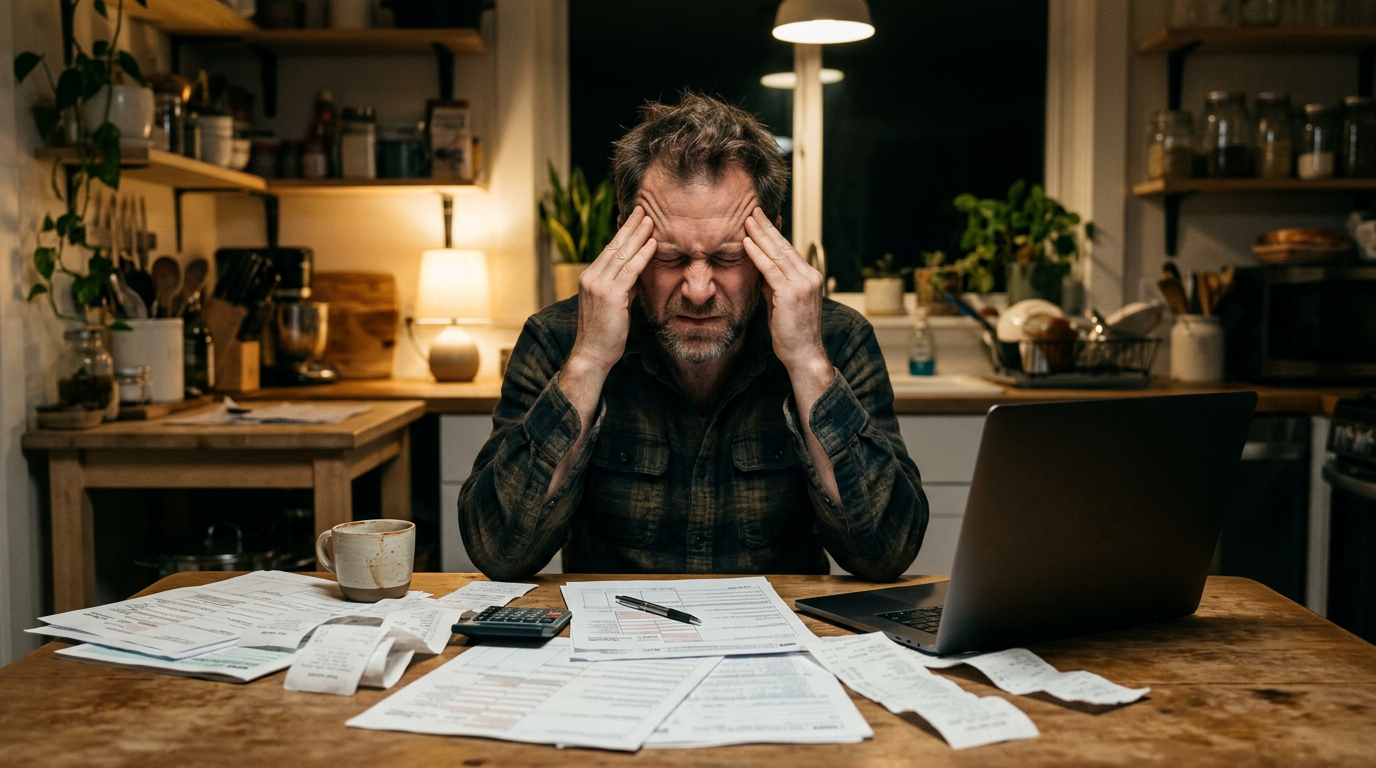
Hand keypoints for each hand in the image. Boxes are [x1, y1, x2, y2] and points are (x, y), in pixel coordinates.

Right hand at [567, 206, 656, 375]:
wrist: (592, 354)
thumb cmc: (605, 333)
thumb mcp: (614, 304)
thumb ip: (623, 286)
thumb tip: (638, 272)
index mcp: (590, 277)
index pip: (608, 249)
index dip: (622, 232)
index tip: (633, 217)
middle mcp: (591, 277)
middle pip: (614, 246)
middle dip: (630, 226)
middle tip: (643, 208)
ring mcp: (598, 285)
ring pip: (621, 254)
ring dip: (638, 235)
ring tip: (651, 220)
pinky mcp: (609, 295)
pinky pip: (629, 271)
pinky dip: (642, 256)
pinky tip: (652, 244)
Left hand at [743, 208, 828, 374]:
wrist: (803, 355)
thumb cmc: (790, 332)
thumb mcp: (780, 302)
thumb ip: (772, 283)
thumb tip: (759, 266)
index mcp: (809, 277)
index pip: (788, 249)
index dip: (774, 233)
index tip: (762, 218)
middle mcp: (809, 276)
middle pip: (784, 246)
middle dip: (766, 227)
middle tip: (752, 209)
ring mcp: (803, 284)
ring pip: (778, 253)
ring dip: (760, 235)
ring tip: (747, 219)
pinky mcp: (791, 293)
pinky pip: (771, 269)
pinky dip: (757, 255)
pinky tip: (746, 243)